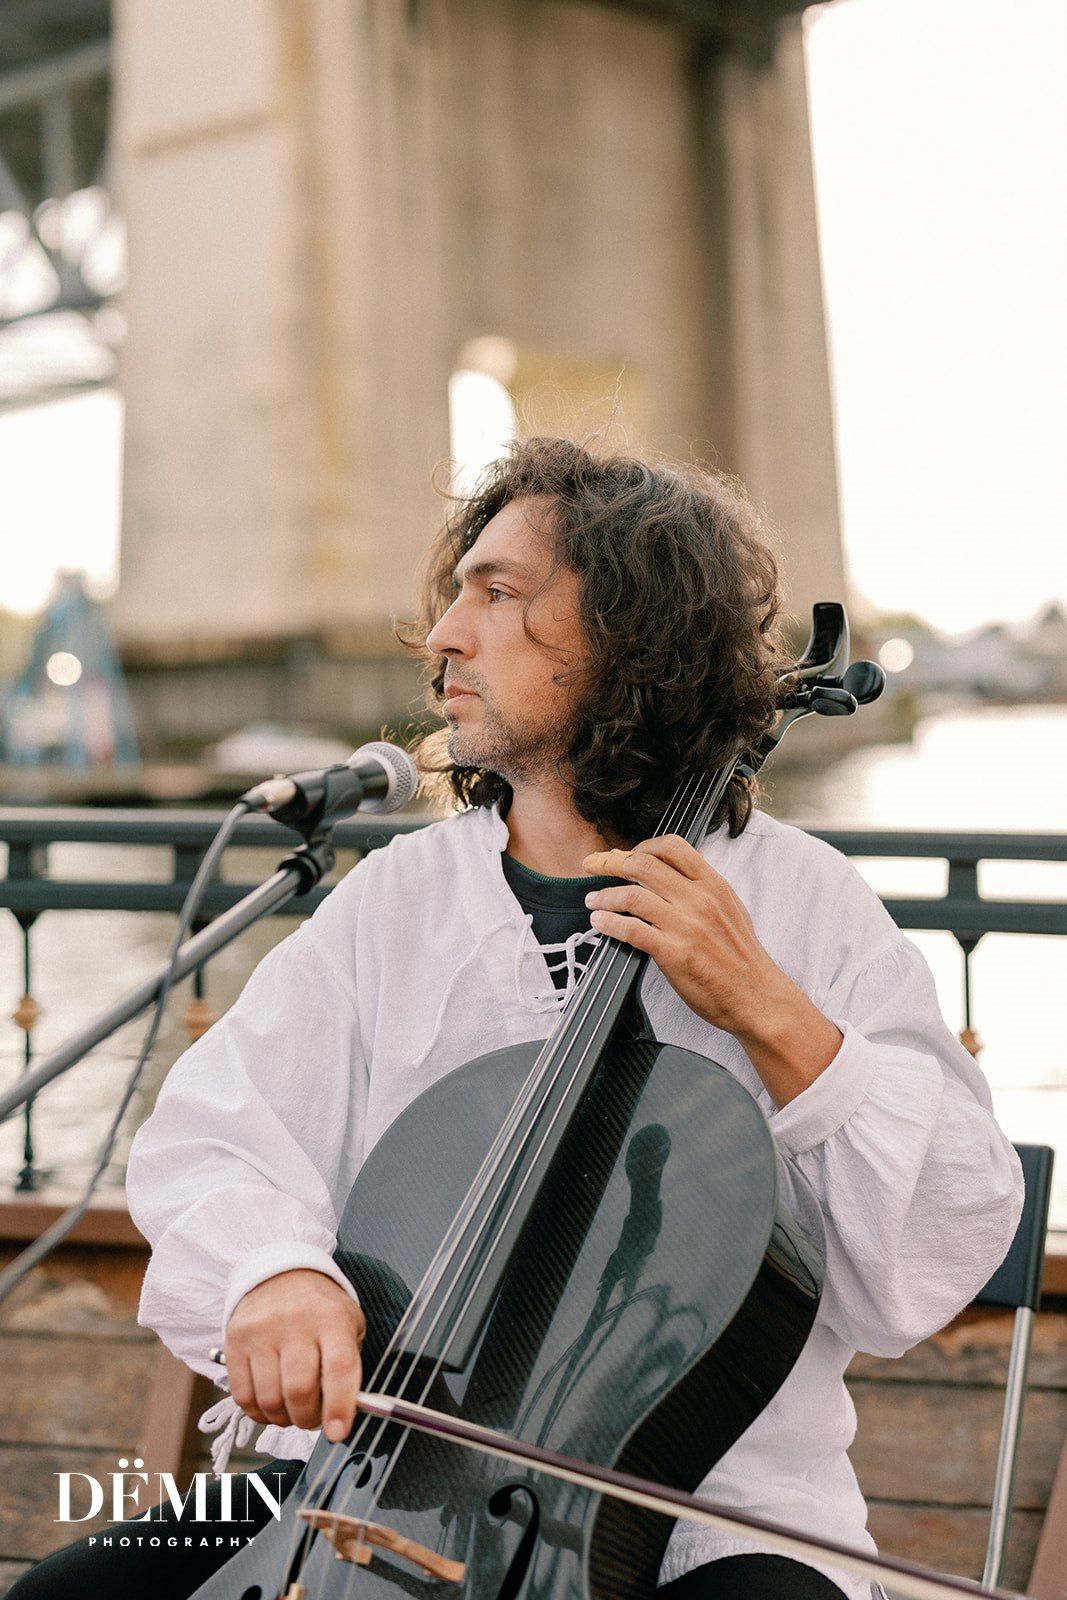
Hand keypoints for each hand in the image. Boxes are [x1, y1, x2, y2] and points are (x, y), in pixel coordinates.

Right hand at [225, 1268, 365, 1442]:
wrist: (280, 1275)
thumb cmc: (320, 1309)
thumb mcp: (349, 1325)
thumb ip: (350, 1368)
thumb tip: (343, 1415)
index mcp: (332, 1318)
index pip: (339, 1367)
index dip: (339, 1406)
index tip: (337, 1432)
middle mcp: (295, 1322)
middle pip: (299, 1390)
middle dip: (308, 1419)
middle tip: (314, 1418)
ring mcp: (261, 1331)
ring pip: (269, 1399)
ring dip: (283, 1419)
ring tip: (292, 1410)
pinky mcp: (235, 1341)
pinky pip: (243, 1396)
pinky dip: (259, 1412)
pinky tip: (270, 1403)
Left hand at [582, 835, 841, 1104]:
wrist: (757, 997)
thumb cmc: (742, 958)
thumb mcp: (730, 909)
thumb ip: (704, 888)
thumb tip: (676, 870)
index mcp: (714, 885)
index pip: (672, 847)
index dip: (641, 846)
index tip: (624, 855)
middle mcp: (699, 899)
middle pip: (644, 865)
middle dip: (611, 862)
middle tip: (594, 868)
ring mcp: (686, 926)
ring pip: (632, 895)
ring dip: (604, 895)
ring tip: (592, 900)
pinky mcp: (674, 953)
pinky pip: (632, 930)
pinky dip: (609, 923)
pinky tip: (599, 922)